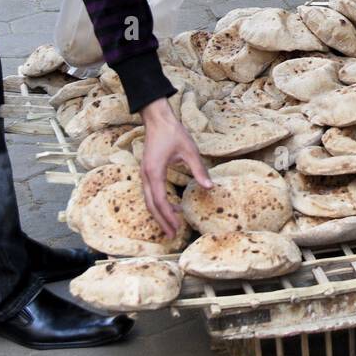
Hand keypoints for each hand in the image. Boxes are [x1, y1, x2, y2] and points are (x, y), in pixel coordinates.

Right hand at [139, 97, 210, 238]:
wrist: (157, 119)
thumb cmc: (173, 132)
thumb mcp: (190, 151)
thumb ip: (199, 170)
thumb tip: (210, 188)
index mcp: (154, 172)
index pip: (160, 201)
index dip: (168, 216)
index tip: (178, 228)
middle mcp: (146, 176)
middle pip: (151, 205)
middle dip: (161, 221)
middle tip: (172, 236)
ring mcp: (144, 174)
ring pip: (149, 200)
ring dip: (159, 214)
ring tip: (173, 226)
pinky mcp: (147, 172)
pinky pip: (151, 193)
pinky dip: (159, 203)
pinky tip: (172, 207)